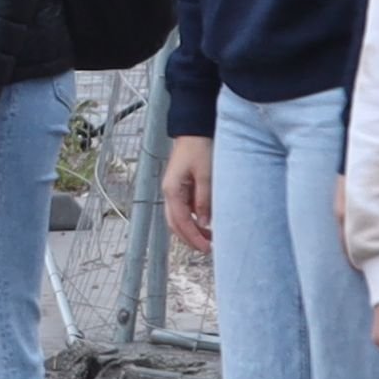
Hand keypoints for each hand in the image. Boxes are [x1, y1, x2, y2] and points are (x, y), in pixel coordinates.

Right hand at [162, 137, 212, 255]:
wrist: (194, 130)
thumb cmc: (199, 148)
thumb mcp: (206, 175)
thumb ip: (204, 200)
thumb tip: (205, 224)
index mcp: (171, 190)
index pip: (181, 222)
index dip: (193, 237)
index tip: (207, 248)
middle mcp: (169, 192)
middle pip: (175, 224)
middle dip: (190, 238)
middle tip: (207, 249)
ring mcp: (174, 190)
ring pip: (179, 218)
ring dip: (191, 230)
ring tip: (209, 238)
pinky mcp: (180, 187)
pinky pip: (184, 209)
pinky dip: (193, 219)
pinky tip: (206, 223)